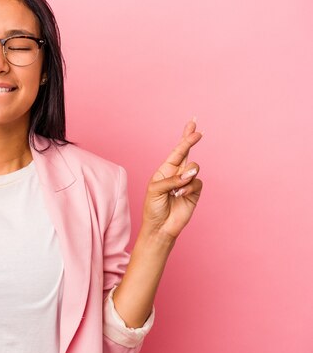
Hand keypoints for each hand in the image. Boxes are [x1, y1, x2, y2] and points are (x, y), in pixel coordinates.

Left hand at [141, 118, 203, 241]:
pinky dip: (188, 188)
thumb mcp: (156, 190)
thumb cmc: (153, 208)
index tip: (193, 124)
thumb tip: (190, 173)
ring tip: (177, 188)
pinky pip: (197, 183)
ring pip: (194, 168)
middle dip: (191, 140)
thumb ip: (172, 179)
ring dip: (186, 176)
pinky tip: (180, 195)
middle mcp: (177, 174)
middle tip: (198, 132)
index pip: (176, 151)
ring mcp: (187, 182)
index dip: (185, 138)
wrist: (160, 227)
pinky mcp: (195, 192)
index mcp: (165, 170)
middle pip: (187, 153)